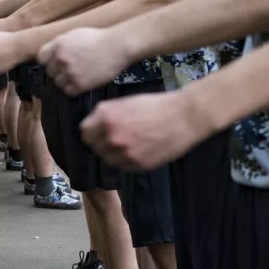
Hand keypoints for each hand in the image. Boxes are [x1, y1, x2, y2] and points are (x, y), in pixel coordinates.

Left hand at [38, 27, 126, 95]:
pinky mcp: (79, 84)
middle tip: (71, 70)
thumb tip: (51, 53)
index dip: (48, 62)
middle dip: (58, 72)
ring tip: (78, 76)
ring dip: (66, 81)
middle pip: (50, 72)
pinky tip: (82, 82)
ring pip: (58, 83)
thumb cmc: (99, 38)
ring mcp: (69, 72)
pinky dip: (74, 89)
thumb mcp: (75, 34)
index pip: (41, 58)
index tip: (54, 63)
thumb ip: (61, 44)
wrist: (117, 46)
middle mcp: (61, 58)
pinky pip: (69, 91)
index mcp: (58, 45)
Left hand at [80, 90, 208, 170]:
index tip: (99, 131)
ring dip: (113, 153)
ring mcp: (123, 152)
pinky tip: (137, 150)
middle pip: (94, 146)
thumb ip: (105, 115)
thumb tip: (91, 126)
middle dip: (101, 142)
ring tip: (128, 144)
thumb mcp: (124, 103)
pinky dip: (125, 160)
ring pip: (106, 158)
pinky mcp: (137, 164)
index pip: (85, 132)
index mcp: (106, 117)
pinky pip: (122, 166)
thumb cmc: (155, 106)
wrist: (184, 117)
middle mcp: (111, 136)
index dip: (92, 131)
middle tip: (117, 137)